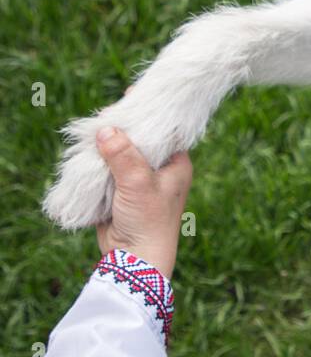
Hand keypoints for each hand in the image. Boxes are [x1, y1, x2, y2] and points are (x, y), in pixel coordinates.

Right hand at [94, 128, 191, 279]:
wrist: (135, 259)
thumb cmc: (148, 221)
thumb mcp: (138, 183)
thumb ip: (123, 155)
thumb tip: (106, 129)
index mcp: (177, 164)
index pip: (165, 129)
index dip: (148, 113)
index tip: (129, 97)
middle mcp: (162, 170)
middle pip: (140, 139)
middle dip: (122, 129)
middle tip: (104, 115)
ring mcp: (141, 181)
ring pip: (123, 154)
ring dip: (107, 146)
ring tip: (91, 131)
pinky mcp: (122, 192)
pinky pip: (110, 170)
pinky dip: (99, 162)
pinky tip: (87, 150)